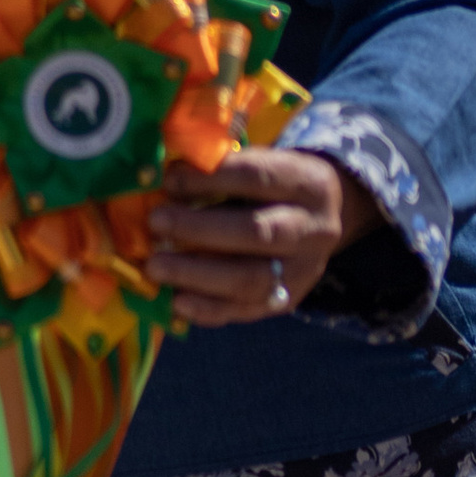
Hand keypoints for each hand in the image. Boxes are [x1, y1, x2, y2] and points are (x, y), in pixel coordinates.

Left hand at [146, 149, 377, 327]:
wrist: (320, 222)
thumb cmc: (274, 189)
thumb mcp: (261, 165)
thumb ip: (220, 171)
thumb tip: (166, 180)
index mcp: (308, 184)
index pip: (257, 178)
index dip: (209, 179)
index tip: (170, 180)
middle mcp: (313, 230)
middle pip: (255, 232)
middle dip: (199, 229)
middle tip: (156, 222)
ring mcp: (303, 271)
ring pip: (250, 279)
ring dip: (195, 274)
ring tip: (155, 266)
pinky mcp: (287, 301)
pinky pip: (244, 311)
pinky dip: (206, 309)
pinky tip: (175, 301)